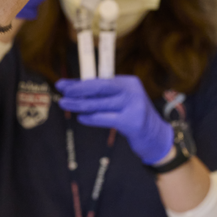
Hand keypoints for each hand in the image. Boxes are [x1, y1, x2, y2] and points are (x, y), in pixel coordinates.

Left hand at [56, 75, 173, 164]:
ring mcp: (133, 106)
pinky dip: (90, 118)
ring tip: (64, 104)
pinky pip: (104, 119)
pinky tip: (80, 118)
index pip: (100, 80)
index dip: (80, 82)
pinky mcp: (131, 122)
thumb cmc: (132, 117)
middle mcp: (132, 91)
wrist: (155, 137)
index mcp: (128, 82)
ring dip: (79, 105)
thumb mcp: (121, 102)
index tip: (63, 84)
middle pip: (99, 87)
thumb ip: (102, 95)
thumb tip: (73, 89)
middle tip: (61, 91)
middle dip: (78, 89)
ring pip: (99, 104)